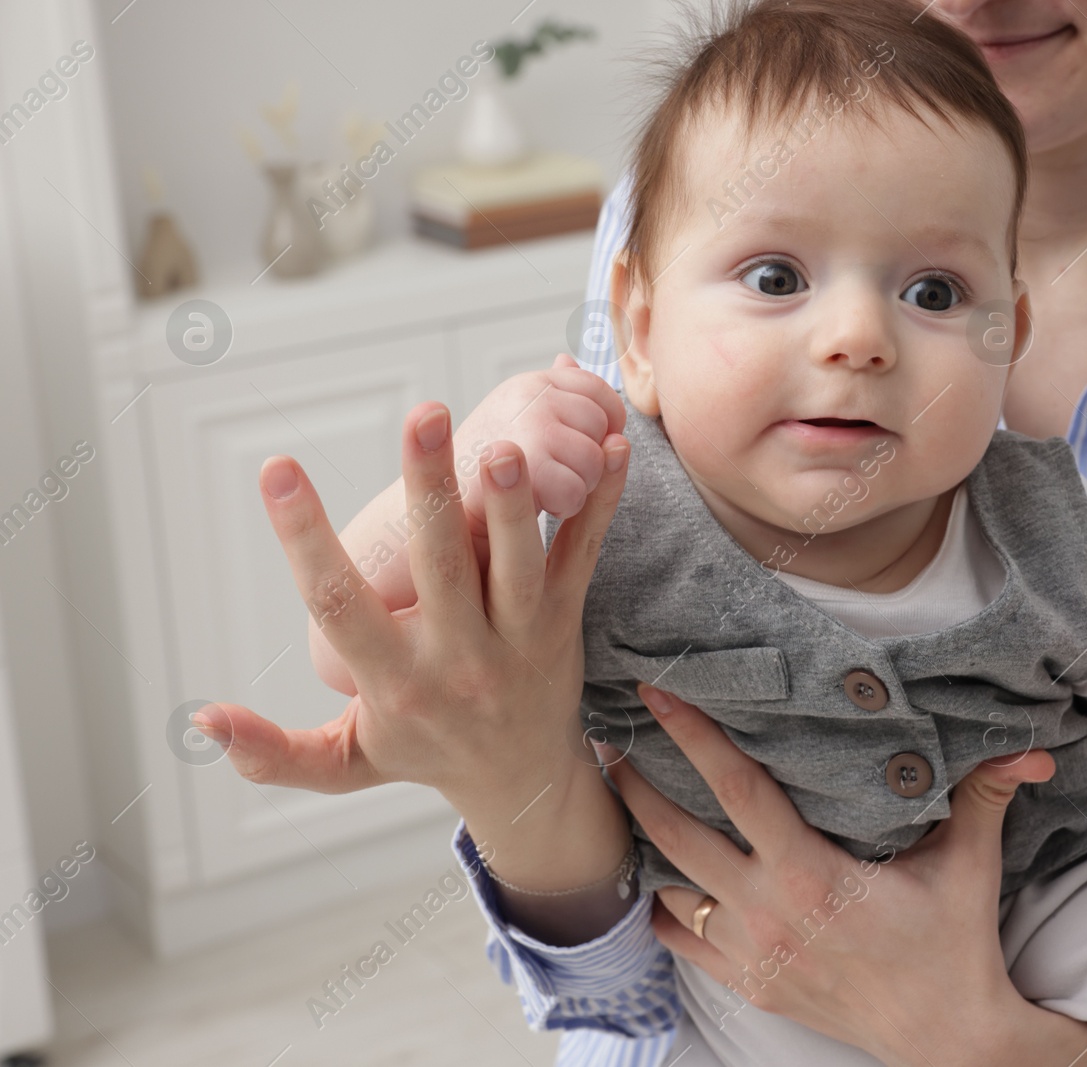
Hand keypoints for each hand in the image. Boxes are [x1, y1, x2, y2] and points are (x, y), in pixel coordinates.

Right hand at [193, 400, 627, 810]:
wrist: (523, 783)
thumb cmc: (423, 754)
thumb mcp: (344, 763)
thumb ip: (274, 751)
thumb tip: (201, 721)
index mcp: (394, 682)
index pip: (339, 603)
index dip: (305, 537)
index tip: (277, 469)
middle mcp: (460, 658)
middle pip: (440, 566)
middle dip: (428, 488)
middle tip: (422, 414)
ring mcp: (521, 637)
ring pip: (518, 564)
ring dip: (514, 503)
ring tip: (506, 442)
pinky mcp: (565, 619)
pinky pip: (584, 555)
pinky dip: (601, 504)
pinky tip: (612, 449)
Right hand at [459, 352, 625, 526]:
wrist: (435, 505)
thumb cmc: (478, 467)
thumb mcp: (514, 415)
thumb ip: (550, 391)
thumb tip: (568, 359)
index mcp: (533, 383)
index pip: (599, 391)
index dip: (604, 425)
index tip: (584, 449)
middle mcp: (533, 397)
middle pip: (602, 428)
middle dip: (589, 460)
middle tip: (556, 476)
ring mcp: (532, 427)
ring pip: (594, 461)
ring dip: (578, 487)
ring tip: (546, 490)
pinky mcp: (528, 468)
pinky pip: (576, 490)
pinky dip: (565, 506)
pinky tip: (542, 505)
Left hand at [604, 685, 1086, 1066]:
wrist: (944, 1038)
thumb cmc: (953, 943)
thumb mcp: (969, 865)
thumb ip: (984, 796)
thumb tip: (1028, 749)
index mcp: (812, 874)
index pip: (737, 790)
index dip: (694, 738)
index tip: (657, 695)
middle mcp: (769, 913)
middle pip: (676, 835)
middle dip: (636, 783)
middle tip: (608, 737)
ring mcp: (751, 954)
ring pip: (669, 885)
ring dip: (642, 841)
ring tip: (621, 792)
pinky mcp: (746, 984)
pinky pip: (679, 938)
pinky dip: (661, 901)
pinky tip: (654, 870)